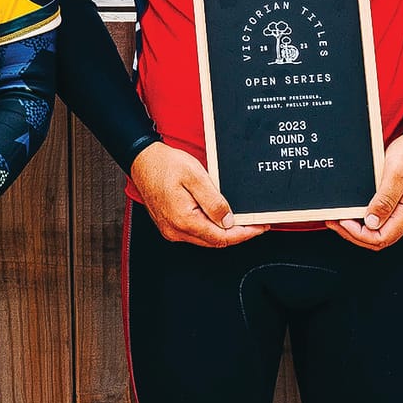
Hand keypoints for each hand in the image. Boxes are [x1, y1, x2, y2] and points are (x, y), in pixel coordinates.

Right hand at [129, 141, 263, 246]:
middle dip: (237, 234)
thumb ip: (213, 201)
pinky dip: (211, 228)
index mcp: (183, 220)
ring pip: (205, 238)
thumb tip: (228, 221)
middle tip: (255, 224)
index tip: (259, 228)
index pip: (221, 237)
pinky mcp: (170, 225)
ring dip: (224, 232)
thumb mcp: (195, 176)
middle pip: (215, 241)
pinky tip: (220, 218)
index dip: (244, 234)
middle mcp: (176, 230)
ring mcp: (171, 230)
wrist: (142, 160)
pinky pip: (195, 233)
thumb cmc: (165, 164)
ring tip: (241, 220)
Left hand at [331, 129, 402, 249]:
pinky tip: (355, 211)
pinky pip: (382, 220)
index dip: (358, 234)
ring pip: (379, 231)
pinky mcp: (400, 204)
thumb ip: (385, 200)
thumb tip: (372, 222)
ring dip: (358, 228)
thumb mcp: (397, 174)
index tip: (343, 221)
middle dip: (354, 234)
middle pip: (378, 239)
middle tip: (334, 222)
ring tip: (340, 218)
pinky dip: (365, 219)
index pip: (381, 238)